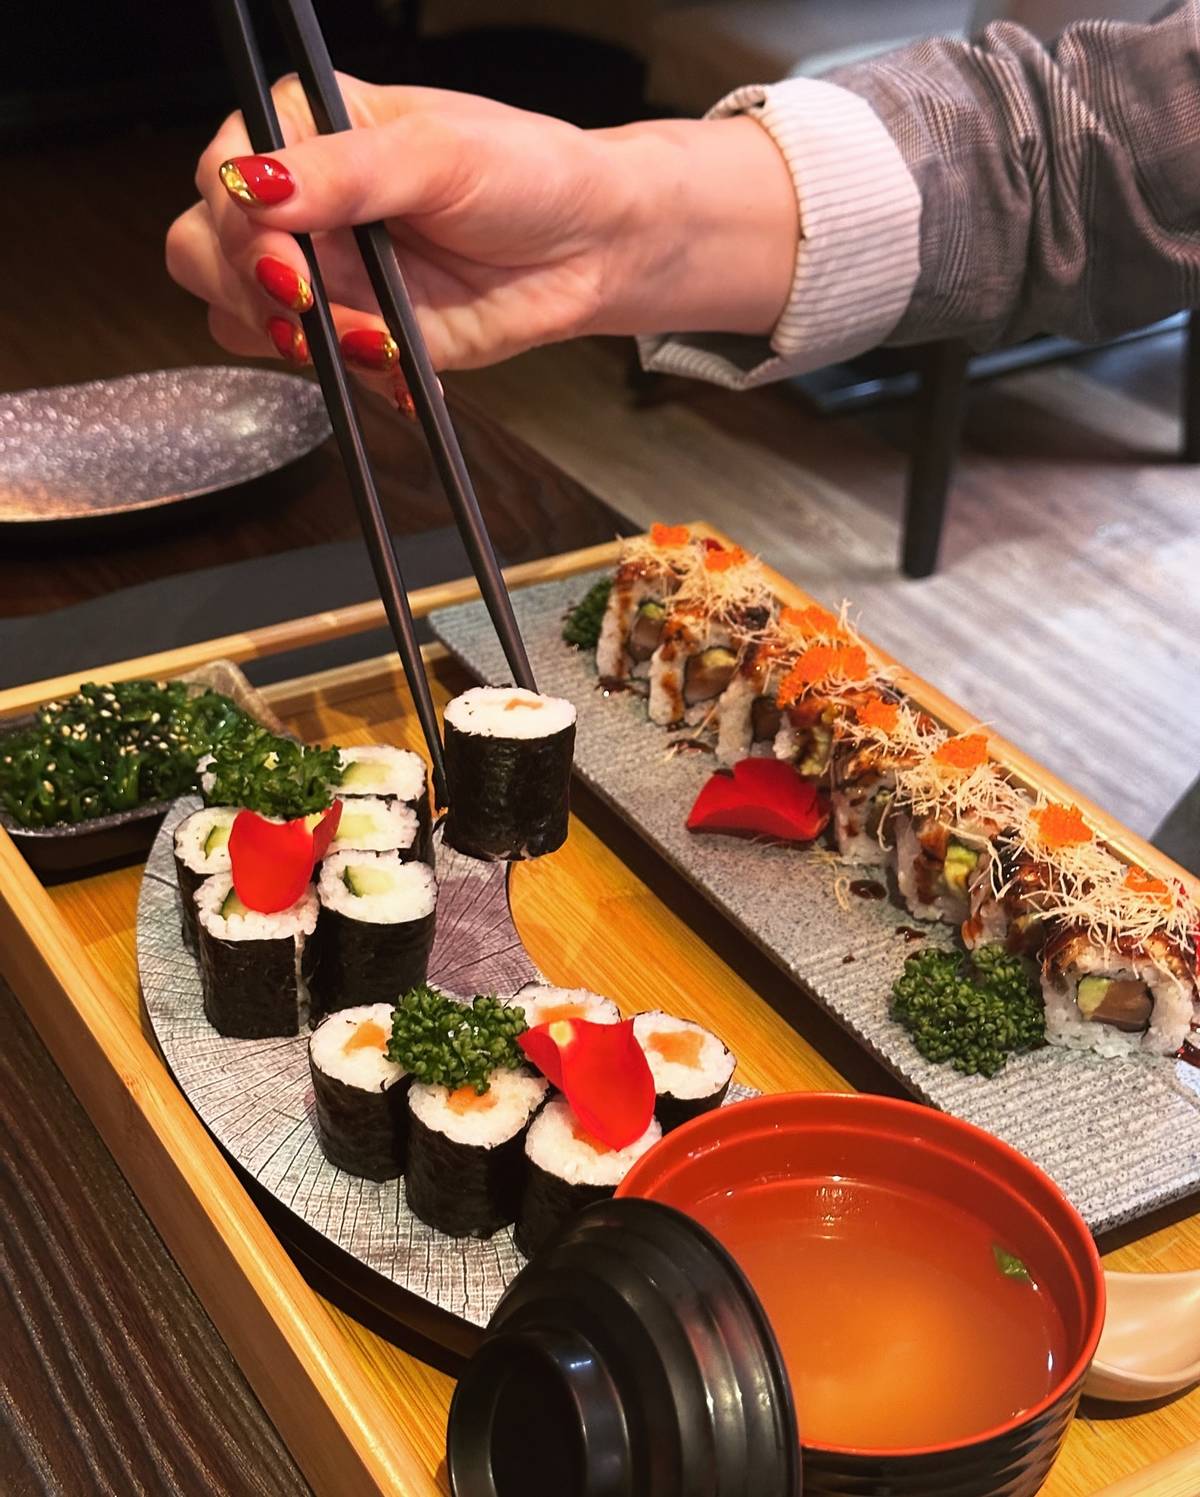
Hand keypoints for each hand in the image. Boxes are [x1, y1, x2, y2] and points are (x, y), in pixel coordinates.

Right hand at [167, 75, 798, 388]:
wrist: (590, 250)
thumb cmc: (528, 176)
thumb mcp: (438, 155)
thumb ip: (344, 173)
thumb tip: (254, 186)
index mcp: (309, 129)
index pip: (221, 173)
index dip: (238, 225)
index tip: (289, 262)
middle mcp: (304, 202)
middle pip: (204, 249)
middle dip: (248, 287)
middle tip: (311, 304)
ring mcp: (326, 272)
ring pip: (240, 316)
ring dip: (294, 337)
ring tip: (372, 336)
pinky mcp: (356, 331)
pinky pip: (316, 365)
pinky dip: (349, 372)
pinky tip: (397, 358)